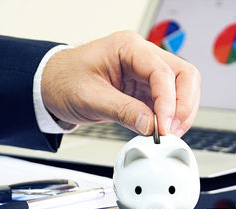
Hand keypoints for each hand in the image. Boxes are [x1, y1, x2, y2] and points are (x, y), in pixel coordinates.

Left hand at [41, 31, 200, 136]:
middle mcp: (142, 57)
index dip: (168, 102)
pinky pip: (168, 102)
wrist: (51, 86)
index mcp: (128, 47)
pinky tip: (162, 131)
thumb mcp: (90, 97)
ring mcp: (146, 73)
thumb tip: (150, 126)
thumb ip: (122, 111)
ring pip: (182, 88)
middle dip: (184, 105)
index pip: (162, 71)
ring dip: (181, 112)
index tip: (163, 128)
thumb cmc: (64, 81)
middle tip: (173, 130)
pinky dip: (170, 118)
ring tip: (168, 133)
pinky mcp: (145, 90)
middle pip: (184, 75)